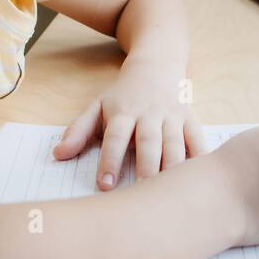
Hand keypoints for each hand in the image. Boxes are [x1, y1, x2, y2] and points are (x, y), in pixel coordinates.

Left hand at [53, 57, 204, 187]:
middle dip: (145, 167)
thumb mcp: (97, 106)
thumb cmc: (123, 95)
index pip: (116, 137)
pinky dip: (200, 156)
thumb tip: (58, 155)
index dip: (110, 160)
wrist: (157, 66)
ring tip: (168, 192)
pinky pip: (198, 138)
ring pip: (175, 143)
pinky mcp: (190, 119)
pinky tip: (200, 176)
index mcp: (124, 112)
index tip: (105, 185)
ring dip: (172, 167)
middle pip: (148, 142)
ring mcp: (172, 116)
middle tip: (141, 193)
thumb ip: (78, 131)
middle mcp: (149, 114)